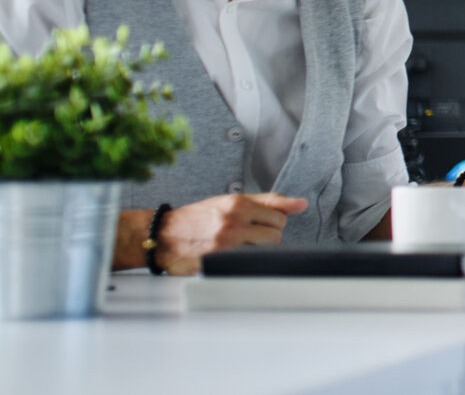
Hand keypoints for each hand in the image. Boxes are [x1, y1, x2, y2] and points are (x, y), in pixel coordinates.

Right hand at [156, 193, 307, 274]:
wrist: (163, 235)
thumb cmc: (197, 218)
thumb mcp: (230, 201)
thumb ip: (267, 201)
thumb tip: (301, 204)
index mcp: (238, 204)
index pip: (279, 216)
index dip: (272, 222)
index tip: (259, 224)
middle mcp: (234, 222)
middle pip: (276, 234)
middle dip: (266, 236)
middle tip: (248, 236)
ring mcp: (226, 244)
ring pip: (264, 250)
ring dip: (256, 250)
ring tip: (239, 246)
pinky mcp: (218, 262)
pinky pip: (247, 264)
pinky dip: (244, 262)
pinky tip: (232, 257)